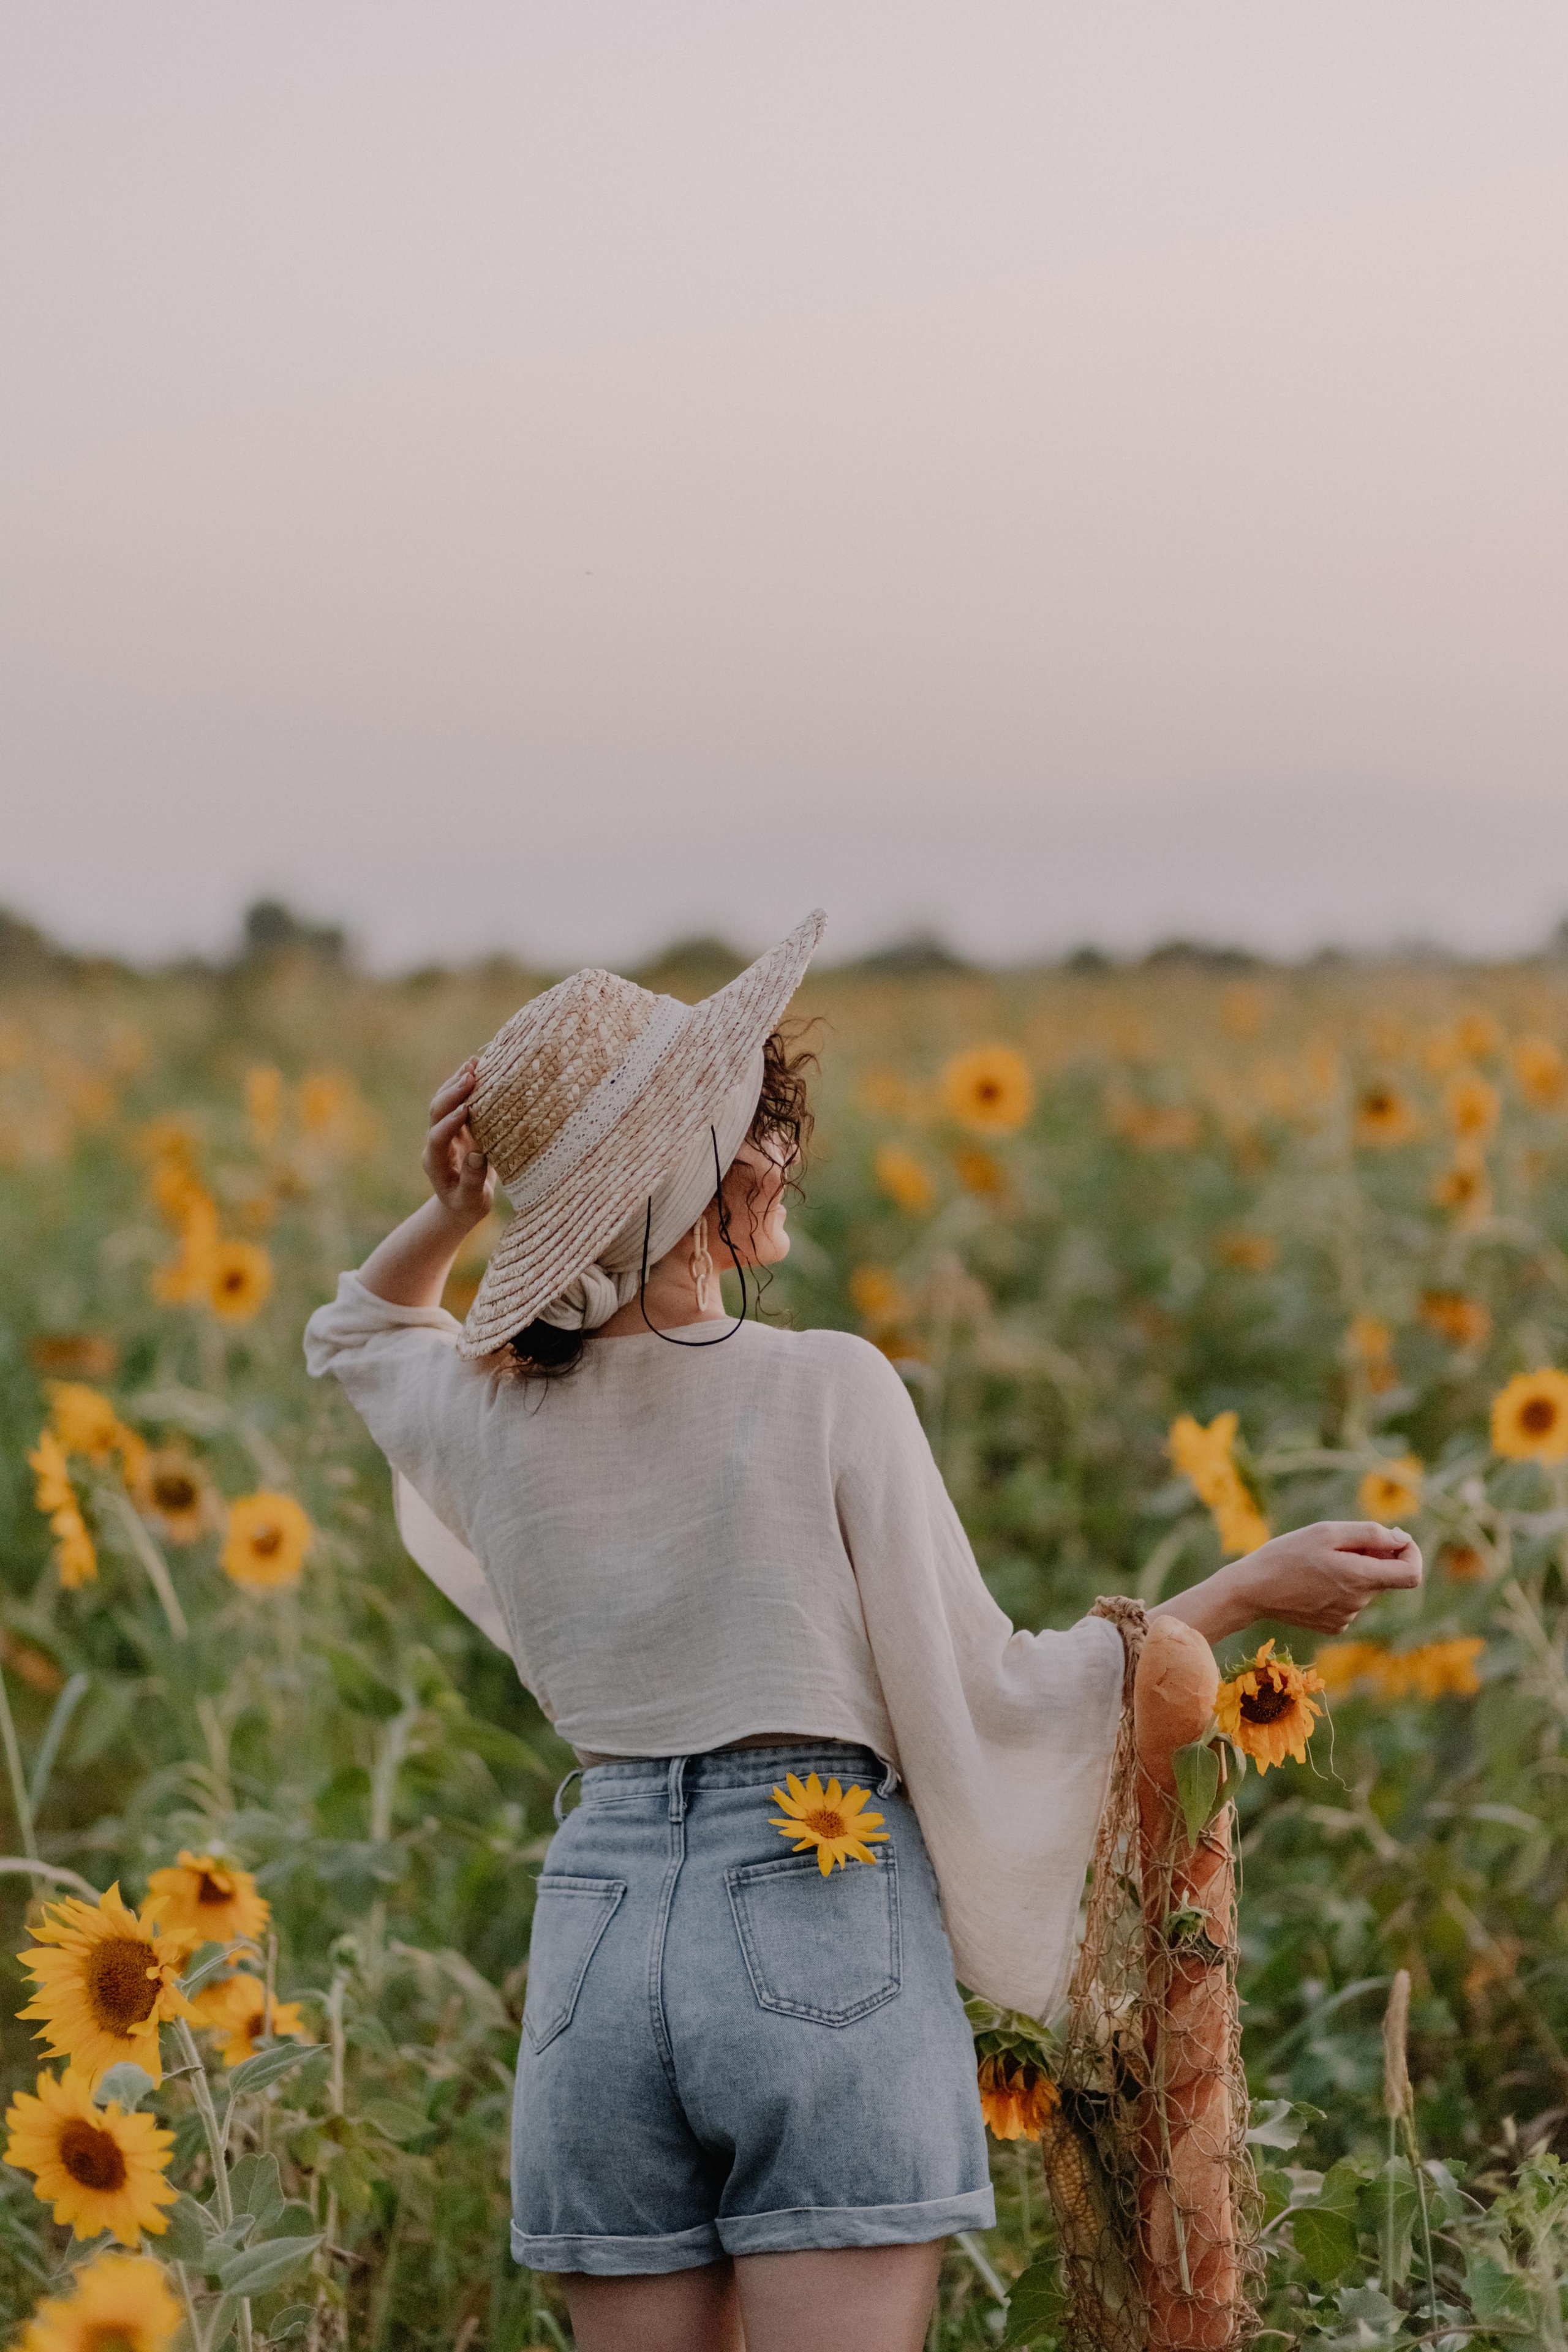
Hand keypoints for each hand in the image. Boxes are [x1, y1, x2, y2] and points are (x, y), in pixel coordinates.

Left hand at [422, 1059, 493, 1229]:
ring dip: (457, 1082)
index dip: (450, 1123)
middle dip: (453, 1094)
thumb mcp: (471, 1200)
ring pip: (444, 1102)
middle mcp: (436, 1143)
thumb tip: (477, 1154)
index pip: (438, 1137)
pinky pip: (458, 1102)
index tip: (466, 1110)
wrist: (460, 1205)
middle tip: (471, 1077)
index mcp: (436, 1162)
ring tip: (474, 1064)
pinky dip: (465, 1085)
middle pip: (437, 1113)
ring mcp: (445, 1132)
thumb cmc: (467, 1207)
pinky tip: (479, 1068)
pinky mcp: (457, 1127)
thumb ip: (472, 1180)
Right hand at [1228, 1520, 1422, 1633]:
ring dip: (1353, 1571)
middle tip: (1339, 1543)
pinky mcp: (1333, 1625)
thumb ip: (1370, 1535)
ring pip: (1364, 1587)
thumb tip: (1402, 1539)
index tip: (1396, 1539)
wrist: (1251, 1591)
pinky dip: (1339, 1587)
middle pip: (1385, 1576)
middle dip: (1374, 1556)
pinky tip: (1312, 1581)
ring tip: (1318, 1562)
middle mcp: (1359, 1603)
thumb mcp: (1326, 1532)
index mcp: (1360, 1578)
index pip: (1411, 1574)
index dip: (1411, 1553)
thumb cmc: (1286, 1555)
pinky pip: (1349, 1601)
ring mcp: (1346, 1617)